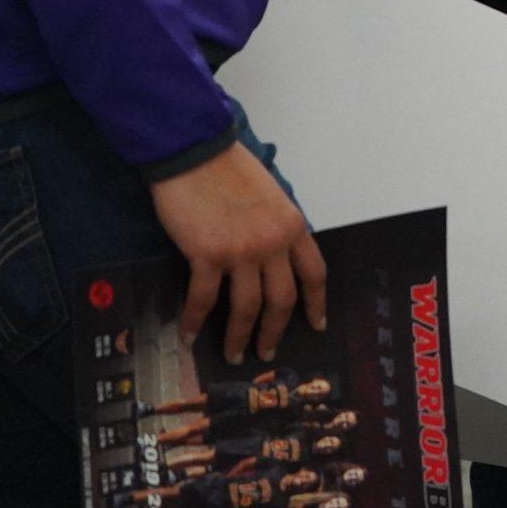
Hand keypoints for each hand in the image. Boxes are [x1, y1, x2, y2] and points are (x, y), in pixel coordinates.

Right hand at [149, 143, 326, 364]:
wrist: (196, 153)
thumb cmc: (231, 170)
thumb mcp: (272, 197)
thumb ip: (278, 228)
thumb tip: (275, 258)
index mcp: (293, 227)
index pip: (314, 274)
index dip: (316, 303)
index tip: (317, 324)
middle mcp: (273, 243)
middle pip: (282, 299)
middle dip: (275, 331)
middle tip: (267, 351)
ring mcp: (241, 251)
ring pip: (246, 308)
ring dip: (240, 337)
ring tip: (234, 354)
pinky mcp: (206, 254)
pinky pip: (203, 299)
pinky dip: (195, 321)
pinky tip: (189, 335)